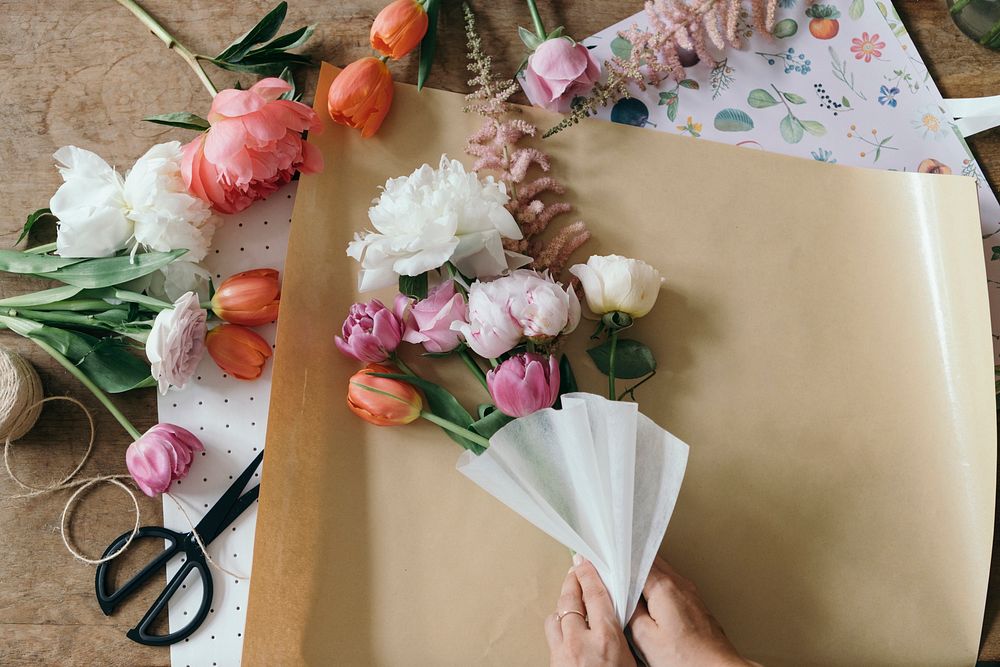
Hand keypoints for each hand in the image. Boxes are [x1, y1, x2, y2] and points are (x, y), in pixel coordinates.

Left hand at [545, 555, 635, 666]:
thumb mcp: (629, 660)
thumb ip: (622, 635)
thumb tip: (620, 617)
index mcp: (606, 639)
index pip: (594, 595)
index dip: (588, 574)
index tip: (585, 562)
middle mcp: (580, 642)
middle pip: (570, 599)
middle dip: (572, 581)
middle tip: (575, 570)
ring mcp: (563, 650)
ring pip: (555, 614)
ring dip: (562, 604)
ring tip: (570, 596)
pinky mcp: (552, 659)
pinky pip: (551, 633)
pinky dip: (557, 623)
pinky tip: (564, 623)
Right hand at [628, 558, 752, 666]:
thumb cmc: (688, 658)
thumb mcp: (646, 638)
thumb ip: (630, 612)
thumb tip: (622, 598)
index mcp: (665, 587)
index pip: (637, 561)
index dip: (620, 563)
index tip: (609, 569)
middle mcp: (680, 584)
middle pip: (651, 562)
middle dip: (633, 567)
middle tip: (618, 579)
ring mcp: (690, 593)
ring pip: (662, 573)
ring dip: (646, 578)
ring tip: (632, 595)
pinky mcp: (695, 604)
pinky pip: (672, 586)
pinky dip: (658, 589)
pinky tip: (652, 606)